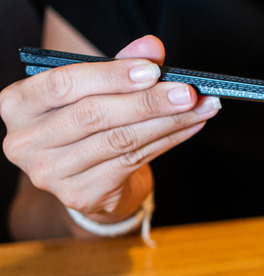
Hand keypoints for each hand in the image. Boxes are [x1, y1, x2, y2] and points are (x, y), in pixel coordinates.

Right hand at [0, 35, 220, 223]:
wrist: (87, 180)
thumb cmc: (88, 124)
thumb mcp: (96, 90)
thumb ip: (120, 65)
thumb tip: (151, 47)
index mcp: (18, 105)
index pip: (64, 84)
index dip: (110, 76)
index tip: (152, 70)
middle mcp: (25, 141)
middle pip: (94, 115)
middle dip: (148, 101)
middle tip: (187, 92)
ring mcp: (51, 173)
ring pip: (120, 140)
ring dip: (168, 122)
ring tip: (200, 107)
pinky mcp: (81, 194)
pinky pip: (134, 161)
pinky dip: (168, 141)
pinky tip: (191, 126)